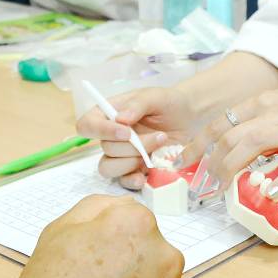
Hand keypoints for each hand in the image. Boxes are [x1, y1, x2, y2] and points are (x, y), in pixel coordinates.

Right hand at [77, 86, 200, 189]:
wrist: (190, 118)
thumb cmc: (168, 103)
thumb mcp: (155, 96)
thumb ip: (137, 104)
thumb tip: (120, 119)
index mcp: (109, 114)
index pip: (87, 124)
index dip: (101, 131)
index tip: (126, 132)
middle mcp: (111, 136)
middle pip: (105, 148)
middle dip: (132, 146)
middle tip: (159, 136)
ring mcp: (122, 155)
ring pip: (109, 167)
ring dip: (132, 162)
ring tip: (155, 152)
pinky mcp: (134, 169)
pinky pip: (123, 181)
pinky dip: (131, 181)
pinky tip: (144, 177)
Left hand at [182, 72, 277, 197]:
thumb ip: (260, 121)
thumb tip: (236, 145)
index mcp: (263, 103)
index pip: (221, 123)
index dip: (198, 143)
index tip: (181, 160)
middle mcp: (274, 114)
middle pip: (231, 136)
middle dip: (209, 162)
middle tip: (199, 184)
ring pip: (254, 144)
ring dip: (232, 169)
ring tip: (220, 190)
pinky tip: (272, 193)